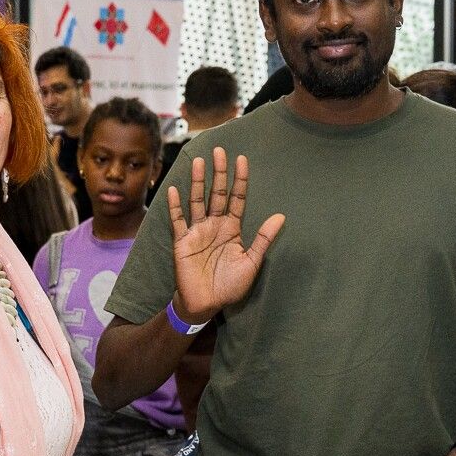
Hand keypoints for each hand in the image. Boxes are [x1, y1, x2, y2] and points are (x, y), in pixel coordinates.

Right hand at [167, 147, 285, 321]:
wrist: (206, 304)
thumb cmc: (229, 286)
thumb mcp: (251, 262)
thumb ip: (263, 239)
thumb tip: (281, 217)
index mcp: (232, 229)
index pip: (236, 199)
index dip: (239, 180)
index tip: (242, 160)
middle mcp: (214, 225)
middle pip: (216, 194)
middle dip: (218, 173)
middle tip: (220, 151)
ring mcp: (197, 232)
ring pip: (197, 201)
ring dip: (197, 182)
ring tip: (198, 162)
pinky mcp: (183, 242)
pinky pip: (178, 221)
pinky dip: (175, 206)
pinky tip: (173, 190)